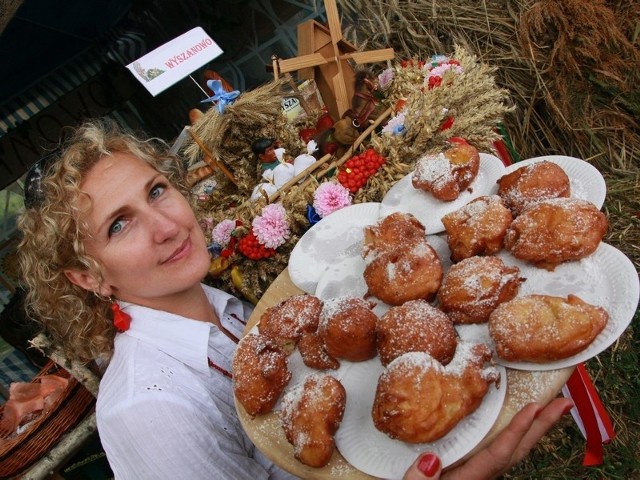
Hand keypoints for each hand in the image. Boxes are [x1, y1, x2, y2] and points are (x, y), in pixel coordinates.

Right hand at [403, 397, 572, 479]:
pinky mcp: (471, 468)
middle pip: (517, 451)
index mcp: (468, 479)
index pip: (499, 454)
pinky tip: (517, 421)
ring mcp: (478, 472)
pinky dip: (515, 432)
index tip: (534, 408)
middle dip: (541, 426)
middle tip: (563, 403)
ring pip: (512, 450)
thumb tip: (430, 460)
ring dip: (533, 428)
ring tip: (550, 407)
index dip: (517, 430)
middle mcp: (480, 476)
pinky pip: (499, 447)